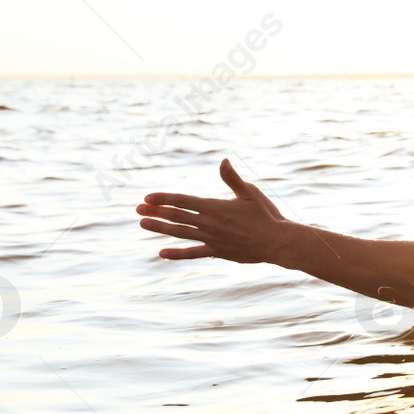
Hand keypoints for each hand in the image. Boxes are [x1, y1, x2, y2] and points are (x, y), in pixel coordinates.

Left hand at [138, 158, 294, 262]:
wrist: (277, 242)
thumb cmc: (266, 215)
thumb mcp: (249, 193)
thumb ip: (232, 178)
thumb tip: (222, 160)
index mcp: (216, 207)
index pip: (183, 201)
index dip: (164, 198)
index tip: (148, 197)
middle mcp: (210, 223)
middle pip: (177, 216)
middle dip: (156, 212)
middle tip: (137, 209)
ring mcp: (211, 238)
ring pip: (180, 232)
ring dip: (160, 228)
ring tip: (143, 224)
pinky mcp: (217, 251)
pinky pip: (193, 253)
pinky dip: (177, 254)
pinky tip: (161, 253)